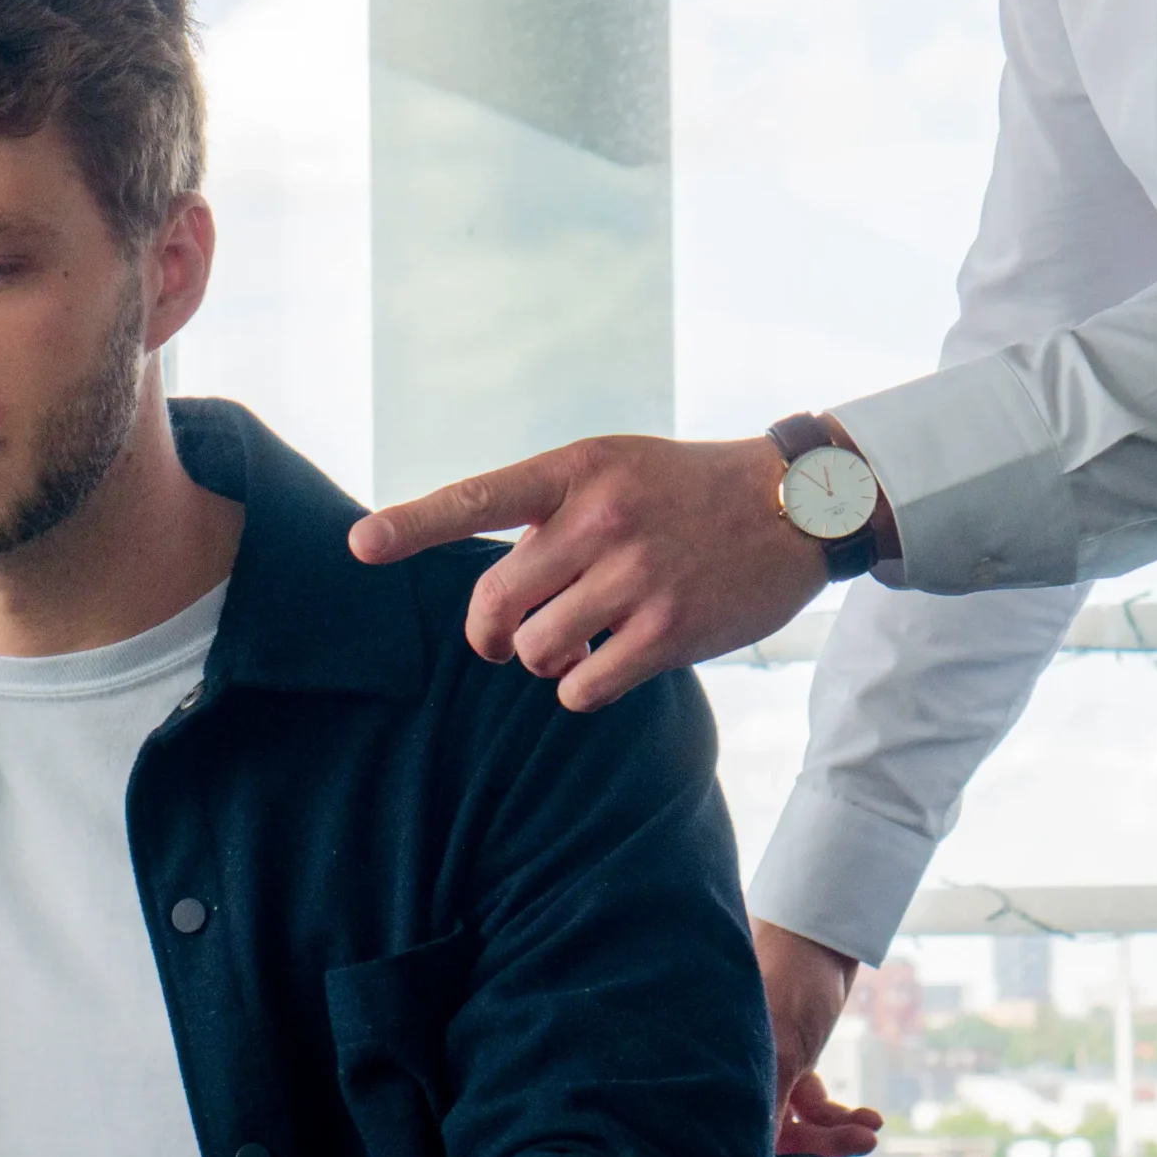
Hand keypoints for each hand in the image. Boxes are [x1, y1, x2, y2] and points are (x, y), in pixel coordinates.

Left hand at [347, 435, 826, 711]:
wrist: (796, 506)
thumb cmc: (680, 491)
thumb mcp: (611, 467)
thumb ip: (547, 508)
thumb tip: (484, 586)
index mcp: (576, 472)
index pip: (479, 498)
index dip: (413, 524)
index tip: (360, 544)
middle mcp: (601, 521)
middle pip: (495, 604)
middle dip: (488, 634)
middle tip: (501, 640)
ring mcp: (637, 578)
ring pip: (535, 651)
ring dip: (540, 662)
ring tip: (570, 644)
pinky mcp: (670, 632)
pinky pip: (583, 689)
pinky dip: (579, 689)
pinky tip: (605, 665)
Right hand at [755, 919, 880, 1156]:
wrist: (819, 928)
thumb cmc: (789, 977)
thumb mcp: (781, 1046)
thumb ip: (768, 1102)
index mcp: (717, 1070)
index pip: (736, 1139)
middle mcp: (732, 1072)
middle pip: (765, 1141)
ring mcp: (762, 1066)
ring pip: (795, 1125)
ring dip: (837, 1140)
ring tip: (871, 1139)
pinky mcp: (789, 1055)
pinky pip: (814, 1102)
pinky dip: (843, 1114)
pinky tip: (872, 1117)